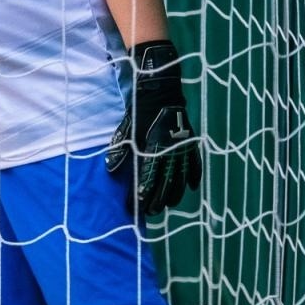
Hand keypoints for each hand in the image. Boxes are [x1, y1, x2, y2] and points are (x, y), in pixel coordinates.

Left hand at [106, 40, 201, 215]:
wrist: (161, 91)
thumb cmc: (140, 111)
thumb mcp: (125, 129)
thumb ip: (119, 149)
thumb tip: (110, 169)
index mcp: (151, 148)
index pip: (146, 178)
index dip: (140, 195)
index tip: (135, 208)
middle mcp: (168, 151)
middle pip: (164, 183)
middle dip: (157, 200)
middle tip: (151, 213)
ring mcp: (181, 148)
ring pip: (180, 177)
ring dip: (174, 193)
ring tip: (168, 206)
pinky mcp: (190, 142)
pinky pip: (194, 163)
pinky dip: (194, 176)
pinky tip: (192, 188)